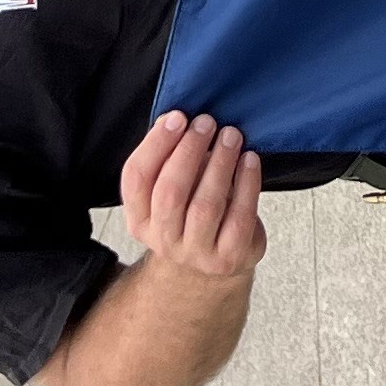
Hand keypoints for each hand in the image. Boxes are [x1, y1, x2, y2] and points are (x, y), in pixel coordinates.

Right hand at [118, 110, 269, 280]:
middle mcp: (163, 240)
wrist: (211, 268)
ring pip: (205, 205)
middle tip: (206, 123)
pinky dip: (246, 184)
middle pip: (170, 192)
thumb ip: (170, 158)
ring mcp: (195, 253)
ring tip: (230, 136)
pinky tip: (249, 160)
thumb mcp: (172, 189)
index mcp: (140, 220)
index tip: (177, 117)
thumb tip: (176, 120)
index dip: (156, 144)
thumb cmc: (192, 216)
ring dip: (220, 163)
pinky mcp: (228, 258)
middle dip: (189, 151)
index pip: (137, 178)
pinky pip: (239, 217)